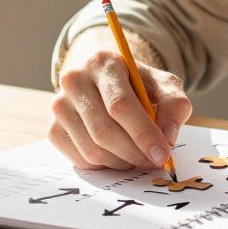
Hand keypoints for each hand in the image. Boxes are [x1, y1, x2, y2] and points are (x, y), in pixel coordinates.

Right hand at [49, 28, 191, 169]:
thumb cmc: (139, 85)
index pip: (120, 104)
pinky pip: (81, 160)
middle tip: (154, 161)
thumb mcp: (164, 85)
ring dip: (122, 162)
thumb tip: (168, 137)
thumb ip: (174, 105)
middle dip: (134, 153)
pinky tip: (118, 153)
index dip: (143, 133)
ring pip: (92, 150)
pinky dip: (105, 165)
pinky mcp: (53, 129)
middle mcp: (74, 80)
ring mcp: (59, 105)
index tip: (163, 153)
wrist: (106, 82)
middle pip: (104, 131)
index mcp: (102, 63)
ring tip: (138, 155)